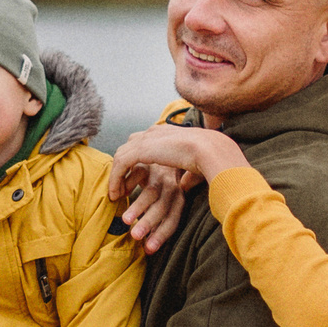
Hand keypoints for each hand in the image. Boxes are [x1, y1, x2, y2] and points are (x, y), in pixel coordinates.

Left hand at [108, 123, 250, 199]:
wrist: (211, 150)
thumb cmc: (210, 159)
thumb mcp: (195, 166)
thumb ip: (186, 174)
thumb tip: (184, 185)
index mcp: (167, 132)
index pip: (143, 141)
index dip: (136, 159)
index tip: (135, 178)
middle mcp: (155, 131)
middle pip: (129, 146)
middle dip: (122, 167)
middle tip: (121, 187)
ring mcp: (146, 138)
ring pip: (121, 156)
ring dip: (116, 177)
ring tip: (116, 195)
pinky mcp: (141, 149)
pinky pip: (120, 165)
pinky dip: (116, 180)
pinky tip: (117, 195)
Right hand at [117, 164, 190, 254]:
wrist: (168, 144)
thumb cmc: (163, 176)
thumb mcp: (168, 194)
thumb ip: (163, 212)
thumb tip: (150, 244)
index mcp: (178, 196)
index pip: (173, 219)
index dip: (161, 235)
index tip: (148, 250)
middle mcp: (171, 185)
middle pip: (162, 208)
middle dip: (149, 223)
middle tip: (135, 236)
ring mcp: (161, 172)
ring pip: (151, 192)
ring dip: (138, 207)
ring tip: (124, 220)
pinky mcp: (149, 158)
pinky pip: (139, 171)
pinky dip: (128, 184)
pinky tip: (117, 194)